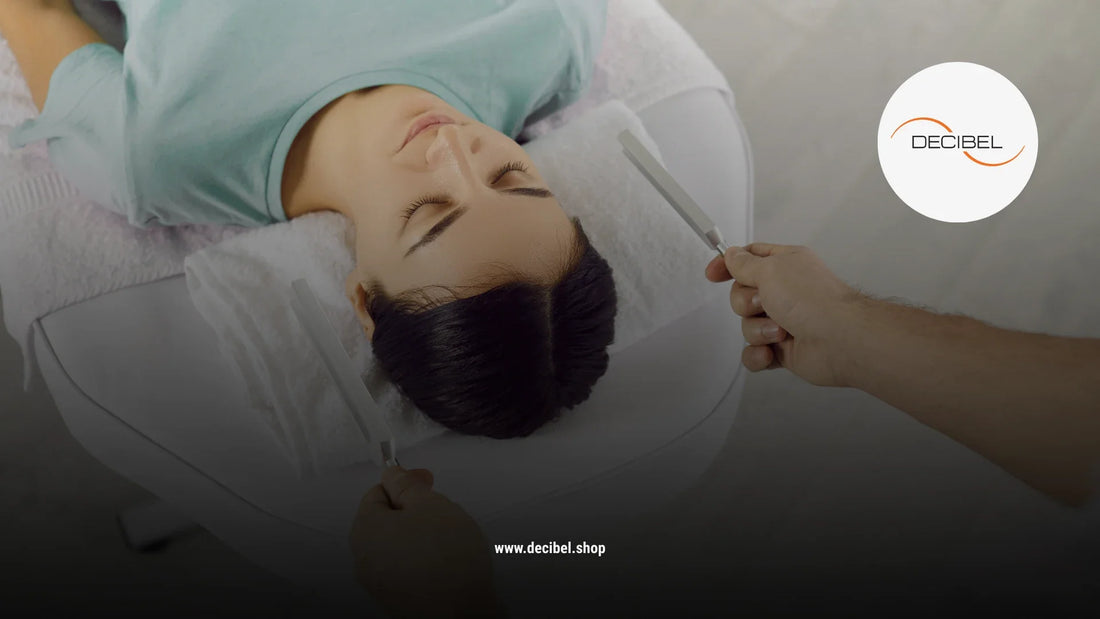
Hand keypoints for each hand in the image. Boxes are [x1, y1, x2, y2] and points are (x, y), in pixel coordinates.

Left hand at [350, 466, 501, 617]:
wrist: (461, 616)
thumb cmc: (447, 556)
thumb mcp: (431, 505)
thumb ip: (408, 485)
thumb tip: (392, 473)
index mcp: (365, 531)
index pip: (376, 493)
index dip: (404, 482)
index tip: (429, 481)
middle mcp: (363, 560)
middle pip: (385, 520)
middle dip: (414, 510)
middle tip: (443, 509)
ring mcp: (379, 584)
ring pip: (398, 545)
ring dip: (420, 535)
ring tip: (450, 538)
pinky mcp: (396, 601)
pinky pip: (406, 568)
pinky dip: (423, 559)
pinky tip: (447, 562)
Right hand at [706, 243, 862, 385]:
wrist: (841, 340)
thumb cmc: (813, 300)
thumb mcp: (771, 269)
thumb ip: (744, 263)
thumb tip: (732, 255)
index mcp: (785, 265)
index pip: (749, 259)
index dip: (728, 265)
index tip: (712, 274)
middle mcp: (785, 292)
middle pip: (741, 295)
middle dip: (746, 304)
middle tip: (765, 303)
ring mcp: (784, 321)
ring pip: (746, 326)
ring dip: (758, 330)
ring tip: (781, 331)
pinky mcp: (783, 349)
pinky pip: (753, 352)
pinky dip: (758, 354)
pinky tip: (770, 353)